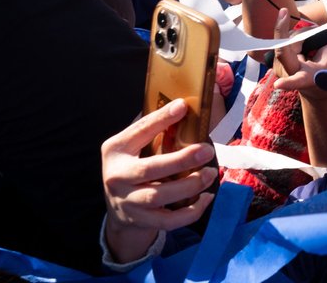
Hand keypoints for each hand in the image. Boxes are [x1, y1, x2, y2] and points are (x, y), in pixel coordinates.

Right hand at [101, 99, 217, 263]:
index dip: (160, 118)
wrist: (118, 211)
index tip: (183, 106)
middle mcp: (116, 176)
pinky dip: (191, 212)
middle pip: (150, 169)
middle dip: (181, 160)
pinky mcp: (140, 221)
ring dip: (189, 185)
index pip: (139, 131)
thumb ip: (152, 129)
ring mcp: (127, 201)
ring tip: (211, 173)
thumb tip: (184, 105)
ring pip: (159, 196)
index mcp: (115, 150)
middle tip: (207, 150)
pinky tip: (206, 198)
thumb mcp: (133, 146)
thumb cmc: (132, 168)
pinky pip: (168, 221)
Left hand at [272, 9, 326, 101]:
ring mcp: (281, 66)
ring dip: (302, 35)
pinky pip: (285, 39)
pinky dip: (299, 36)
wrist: (316, 88)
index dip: (289, 82)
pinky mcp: (278, 59)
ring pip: (286, 40)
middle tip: (302, 22)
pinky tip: (308, 42)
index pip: (296, 80)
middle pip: (286, 48)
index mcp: (306, 79)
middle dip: (296, 32)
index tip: (279, 85)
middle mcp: (289, 74)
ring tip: (317, 43)